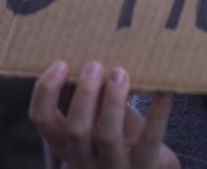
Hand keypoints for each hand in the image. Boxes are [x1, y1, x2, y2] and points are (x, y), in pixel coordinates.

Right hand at [30, 60, 179, 168]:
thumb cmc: (116, 134)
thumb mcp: (95, 117)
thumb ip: (87, 94)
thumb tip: (85, 50)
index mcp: (64, 143)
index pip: (41, 119)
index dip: (46, 90)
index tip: (62, 62)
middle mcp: (83, 160)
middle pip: (76, 129)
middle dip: (85, 93)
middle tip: (96, 64)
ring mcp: (113, 168)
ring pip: (108, 137)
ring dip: (113, 101)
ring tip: (121, 73)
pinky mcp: (144, 168)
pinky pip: (150, 140)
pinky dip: (158, 113)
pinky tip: (164, 91)